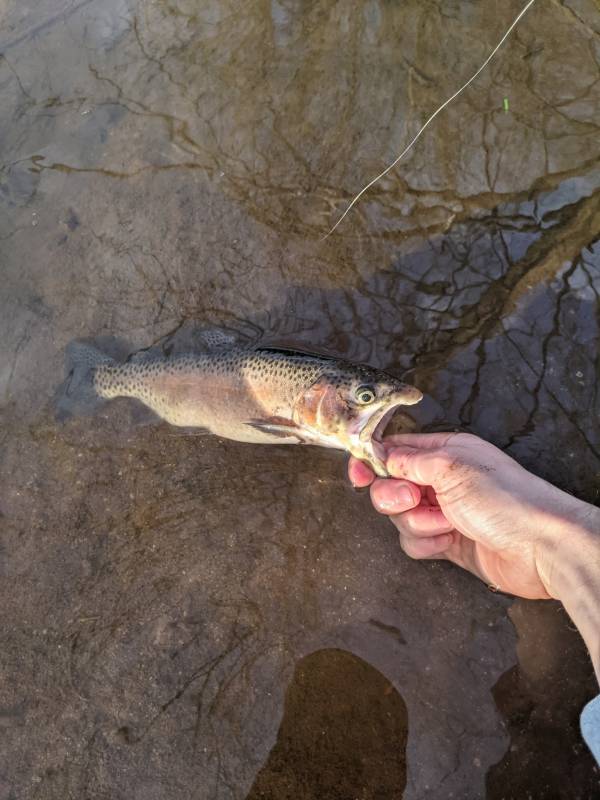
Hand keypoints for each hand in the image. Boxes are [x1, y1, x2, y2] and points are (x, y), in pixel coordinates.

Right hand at [348, 432, 595, 599]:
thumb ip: (410, 460)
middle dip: (395, 497)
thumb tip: (382, 455)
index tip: (358, 473)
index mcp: (445, 452)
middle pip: (390, 486)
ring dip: (417, 523)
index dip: (372, 460)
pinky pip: (414, 542)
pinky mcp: (446, 541)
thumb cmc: (507, 500)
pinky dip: (426, 543)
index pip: (396, 450)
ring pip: (400, 518)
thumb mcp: (452, 466)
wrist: (540, 548)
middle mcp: (441, 480)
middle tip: (413, 499)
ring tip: (446, 524)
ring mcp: (443, 512)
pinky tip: (449, 541)